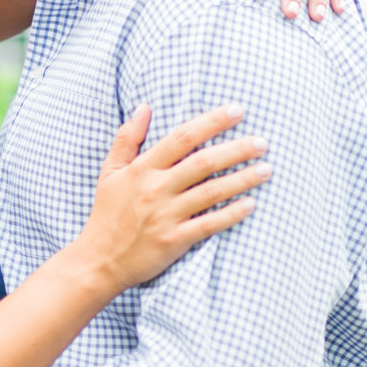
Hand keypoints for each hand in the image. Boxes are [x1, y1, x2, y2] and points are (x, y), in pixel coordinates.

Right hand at [79, 105, 269, 290]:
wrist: (99, 260)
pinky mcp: (174, 240)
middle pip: (203, 162)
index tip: (237, 111)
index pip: (182, 137)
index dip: (211, 121)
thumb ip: (127, 137)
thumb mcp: (110, 172)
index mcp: (142, 168)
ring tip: (266, 170)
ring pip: (212, 192)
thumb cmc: (107, 213)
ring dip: (242, 179)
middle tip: (263, 142)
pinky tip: (251, 204)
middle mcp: (155, 189)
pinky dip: (231, 214)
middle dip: (237, 149)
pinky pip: (209, 224)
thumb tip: (144, 106)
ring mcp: (166, 215)